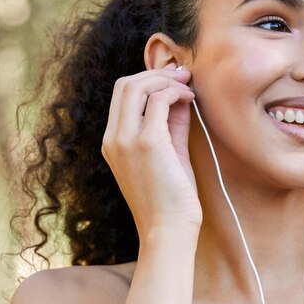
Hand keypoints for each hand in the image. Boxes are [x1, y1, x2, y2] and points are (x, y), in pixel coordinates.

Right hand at [101, 63, 201, 243]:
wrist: (168, 230)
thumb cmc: (171, 197)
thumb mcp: (168, 153)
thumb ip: (170, 123)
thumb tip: (180, 94)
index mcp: (112, 142)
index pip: (121, 95)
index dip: (147, 79)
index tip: (173, 79)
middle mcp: (113, 138)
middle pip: (125, 84)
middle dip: (156, 73)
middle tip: (182, 75)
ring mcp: (126, 140)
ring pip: (137, 86)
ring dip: (166, 80)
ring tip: (188, 86)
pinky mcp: (147, 143)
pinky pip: (158, 100)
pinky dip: (175, 92)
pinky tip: (191, 99)